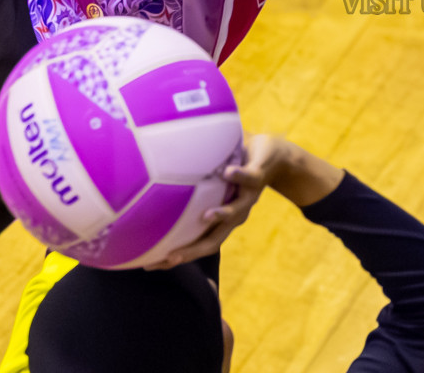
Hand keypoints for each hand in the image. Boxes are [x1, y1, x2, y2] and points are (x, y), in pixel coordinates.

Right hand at [145, 134, 296, 269]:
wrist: (275, 156)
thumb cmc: (237, 170)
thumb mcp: (211, 182)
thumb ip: (188, 186)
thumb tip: (148, 184)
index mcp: (221, 221)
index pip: (196, 245)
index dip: (176, 257)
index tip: (149, 266)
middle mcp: (234, 215)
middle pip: (214, 240)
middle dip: (192, 251)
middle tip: (169, 257)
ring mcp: (247, 197)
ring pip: (235, 211)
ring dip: (222, 214)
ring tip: (205, 216)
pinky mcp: (258, 176)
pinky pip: (248, 177)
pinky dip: (238, 176)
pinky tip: (226, 172)